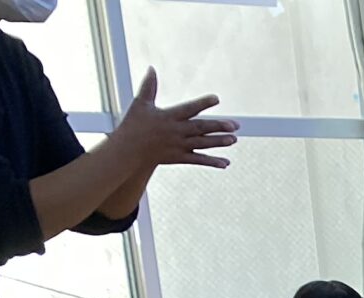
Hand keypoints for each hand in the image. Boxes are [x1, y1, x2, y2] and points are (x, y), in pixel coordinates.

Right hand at [112, 70, 236, 172]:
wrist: (128, 151)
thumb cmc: (133, 125)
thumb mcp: (140, 103)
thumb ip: (149, 86)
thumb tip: (151, 68)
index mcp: (168, 116)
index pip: (189, 108)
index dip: (203, 103)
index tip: (217, 99)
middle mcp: (175, 131)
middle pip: (200, 128)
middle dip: (218, 126)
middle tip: (235, 125)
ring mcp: (178, 146)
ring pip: (202, 144)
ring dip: (218, 142)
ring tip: (234, 139)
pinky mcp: (179, 158)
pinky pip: (198, 160)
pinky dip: (212, 162)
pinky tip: (225, 163)